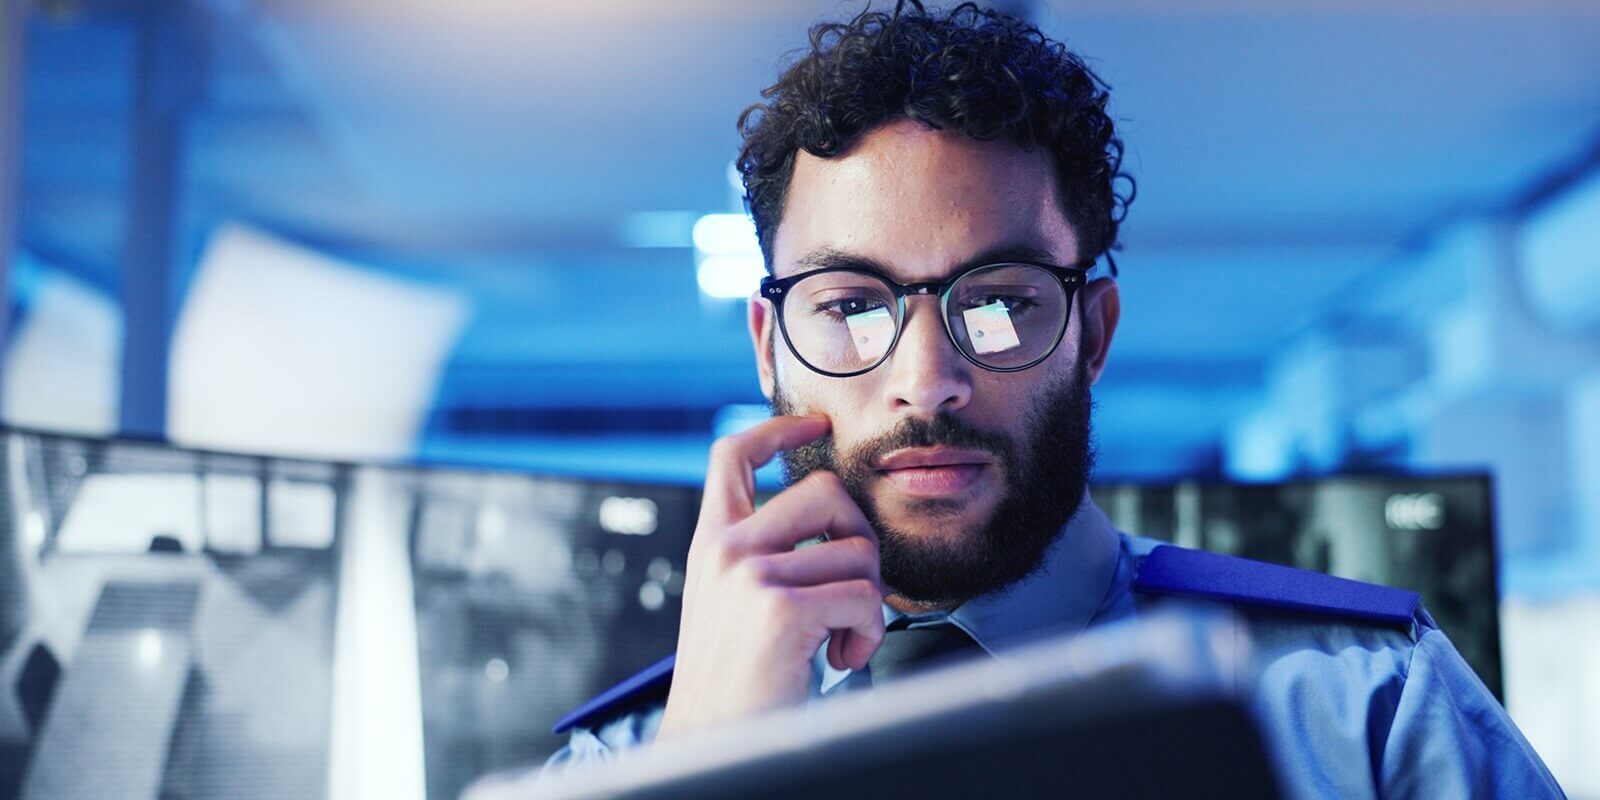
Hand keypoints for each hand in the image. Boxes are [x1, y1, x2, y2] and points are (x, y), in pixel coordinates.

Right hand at [655, 415, 885, 738]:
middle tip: (850, 590)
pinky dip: (869, 634)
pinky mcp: (780, 609)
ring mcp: (750, 576)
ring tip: (840, 641)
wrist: (710, 743)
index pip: (732, 455)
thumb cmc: (735, 685)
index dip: (778, 430)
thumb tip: (837, 527)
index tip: (815, 425)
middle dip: (859, 539)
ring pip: (857, 550)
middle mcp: (725, 550)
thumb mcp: (732, 606)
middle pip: (824, 491)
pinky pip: (866, 597)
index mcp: (711, 544)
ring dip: (868, 602)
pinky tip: (840, 658)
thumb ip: (763, 559)